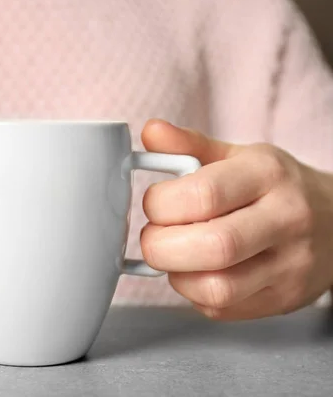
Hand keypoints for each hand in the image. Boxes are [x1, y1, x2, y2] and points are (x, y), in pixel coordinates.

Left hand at [140, 119, 332, 319]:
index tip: (153, 204)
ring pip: (217, 288)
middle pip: (212, 246)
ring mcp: (290, 266)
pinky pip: (222, 309)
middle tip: (153, 238)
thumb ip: (189, 146)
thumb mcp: (238, 156)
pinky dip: (194, 293)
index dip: (160, 204)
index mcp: (267, 174)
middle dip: (161, 247)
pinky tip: (197, 272)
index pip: (202, 194)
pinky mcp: (282, 299)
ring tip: (176, 256)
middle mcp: (285, 219)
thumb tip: (150, 132)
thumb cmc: (275, 188)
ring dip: (177, 275)